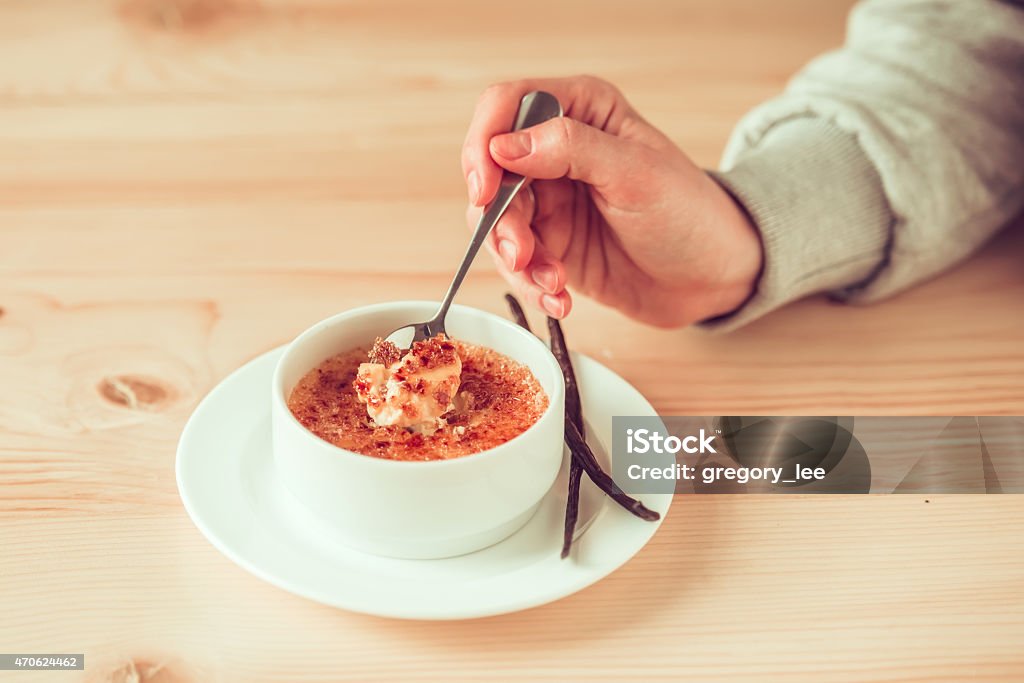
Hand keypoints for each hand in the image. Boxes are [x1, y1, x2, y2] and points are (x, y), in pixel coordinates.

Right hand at [462, 75, 762, 326]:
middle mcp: (555, 149)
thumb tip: (503, 145)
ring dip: (516, 259)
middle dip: (500, 220)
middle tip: (522, 255)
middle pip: (490, 172)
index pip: (505, 106)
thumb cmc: (690, 213)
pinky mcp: (548, 243)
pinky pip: (515, 261)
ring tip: (553, 284)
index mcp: (580, 109)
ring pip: (495, 222)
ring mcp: (548, 199)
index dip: (484, 143)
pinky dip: (530, 283)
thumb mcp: (637, 173)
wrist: (712, 276)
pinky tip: (559, 298)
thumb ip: (571, 149)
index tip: (486, 189)